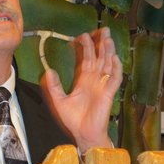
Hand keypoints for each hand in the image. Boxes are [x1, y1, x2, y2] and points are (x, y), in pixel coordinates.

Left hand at [41, 27, 121, 153]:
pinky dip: (115, 69)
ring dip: (108, 52)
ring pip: (107, 65)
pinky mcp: (108, 94)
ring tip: (107, 39)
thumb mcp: (59, 101)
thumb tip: (48, 71)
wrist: (83, 134)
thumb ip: (54, 86)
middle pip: (98, 58)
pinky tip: (114, 59)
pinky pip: (114, 79)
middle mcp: (93, 80)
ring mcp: (102, 86)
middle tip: (102, 29)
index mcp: (82, 80)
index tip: (83, 36)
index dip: (85, 48)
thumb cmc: (73, 119)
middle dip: (100, 44)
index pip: (85, 59)